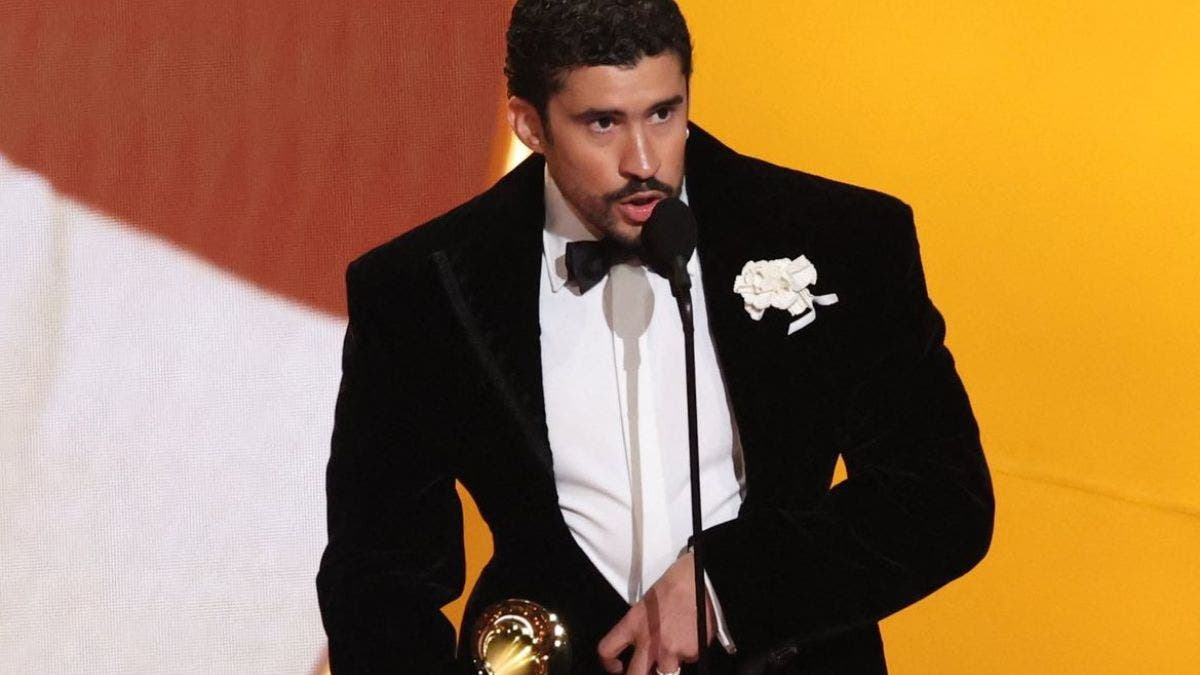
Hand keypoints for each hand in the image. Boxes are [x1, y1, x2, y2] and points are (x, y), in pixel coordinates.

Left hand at [597, 552, 715, 674]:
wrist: (699, 577)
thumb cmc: (672, 586)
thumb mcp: (646, 605)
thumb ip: (641, 630)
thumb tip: (645, 649)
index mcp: (633, 624)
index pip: (607, 649)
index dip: (608, 663)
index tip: (617, 667)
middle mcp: (650, 642)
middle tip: (648, 671)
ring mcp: (671, 650)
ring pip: (667, 674)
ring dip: (670, 665)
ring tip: (677, 644)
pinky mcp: (692, 652)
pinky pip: (690, 660)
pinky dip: (691, 651)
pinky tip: (693, 633)